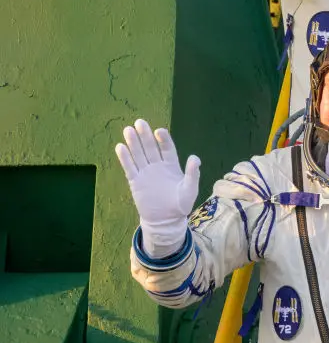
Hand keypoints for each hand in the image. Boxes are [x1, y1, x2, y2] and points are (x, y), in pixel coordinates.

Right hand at [116, 119, 200, 257]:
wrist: (165, 220)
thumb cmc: (180, 205)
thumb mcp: (190, 190)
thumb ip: (193, 174)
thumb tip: (195, 158)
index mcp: (172, 165)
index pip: (167, 148)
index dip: (164, 139)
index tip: (159, 131)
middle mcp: (158, 165)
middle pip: (151, 147)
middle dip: (145, 135)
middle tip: (140, 122)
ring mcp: (146, 173)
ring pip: (138, 155)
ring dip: (133, 143)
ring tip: (128, 130)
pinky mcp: (136, 182)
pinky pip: (130, 168)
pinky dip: (125, 158)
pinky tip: (120, 147)